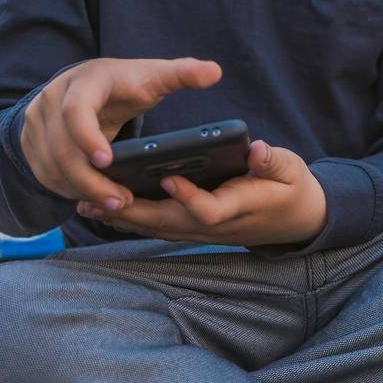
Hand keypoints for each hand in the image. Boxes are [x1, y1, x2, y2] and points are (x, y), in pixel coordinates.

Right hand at [19, 56, 221, 210]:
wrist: (82, 89)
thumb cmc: (122, 84)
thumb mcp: (149, 76)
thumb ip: (181, 74)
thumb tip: (215, 71)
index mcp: (84, 82)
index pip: (75, 109)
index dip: (88, 137)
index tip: (109, 161)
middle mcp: (52, 101)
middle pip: (62, 149)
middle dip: (92, 180)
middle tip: (123, 200)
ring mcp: (37, 126)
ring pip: (54, 168)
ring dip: (85, 190)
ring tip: (118, 203)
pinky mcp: (33, 147)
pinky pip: (48, 176)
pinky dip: (73, 190)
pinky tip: (97, 199)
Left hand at [76, 140, 328, 246]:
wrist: (296, 220)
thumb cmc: (291, 189)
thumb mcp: (292, 169)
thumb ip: (273, 161)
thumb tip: (257, 150)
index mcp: (240, 206)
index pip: (208, 210)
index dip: (187, 196)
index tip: (168, 176)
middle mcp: (215, 225)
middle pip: (168, 223)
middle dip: (133, 212)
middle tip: (99, 197)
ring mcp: (202, 231)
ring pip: (157, 228)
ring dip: (122, 218)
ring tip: (87, 204)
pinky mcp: (193, 229)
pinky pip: (158, 226)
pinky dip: (130, 219)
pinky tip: (104, 208)